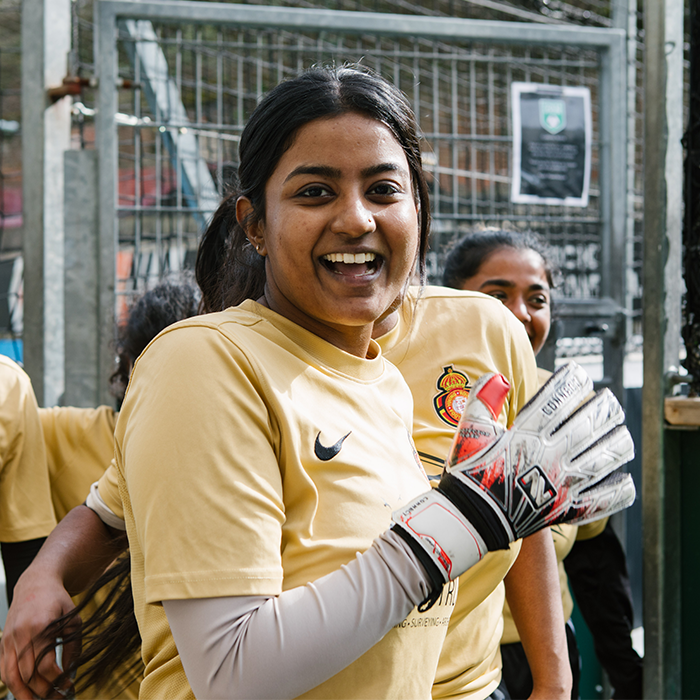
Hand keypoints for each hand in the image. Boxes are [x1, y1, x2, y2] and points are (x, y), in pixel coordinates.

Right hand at [0, 568, 79, 699]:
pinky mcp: (2, 642)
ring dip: (22, 694)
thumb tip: (71, 673)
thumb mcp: (72, 619)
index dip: (57, 679)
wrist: (36, 583)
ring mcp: (8, 639)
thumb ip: (72, 645)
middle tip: (55, 698)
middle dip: (41, 691)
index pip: (45, 664)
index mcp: (41, 626)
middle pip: (27, 674)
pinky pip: (3, 669)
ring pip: (10, 675)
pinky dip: (11, 684)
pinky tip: (22, 693)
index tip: (68, 686)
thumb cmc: (58, 601)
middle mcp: (21, 634)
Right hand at [392, 362, 634, 585]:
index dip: (570, 383)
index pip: (555, 401)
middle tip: (611, 400)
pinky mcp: (565, 510)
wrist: (471, 518)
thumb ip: (484, 398)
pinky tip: (627, 483)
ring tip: (624, 434)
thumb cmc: (469, 470)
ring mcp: (561, 484)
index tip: (580, 373)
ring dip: (616, 445)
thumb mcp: (470, 429)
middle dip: (602, 410)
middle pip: (586, 427)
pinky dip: (617, 493)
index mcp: (526, 435)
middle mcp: (550, 456)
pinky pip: (599, 501)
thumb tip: (500, 377)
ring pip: (600, 460)